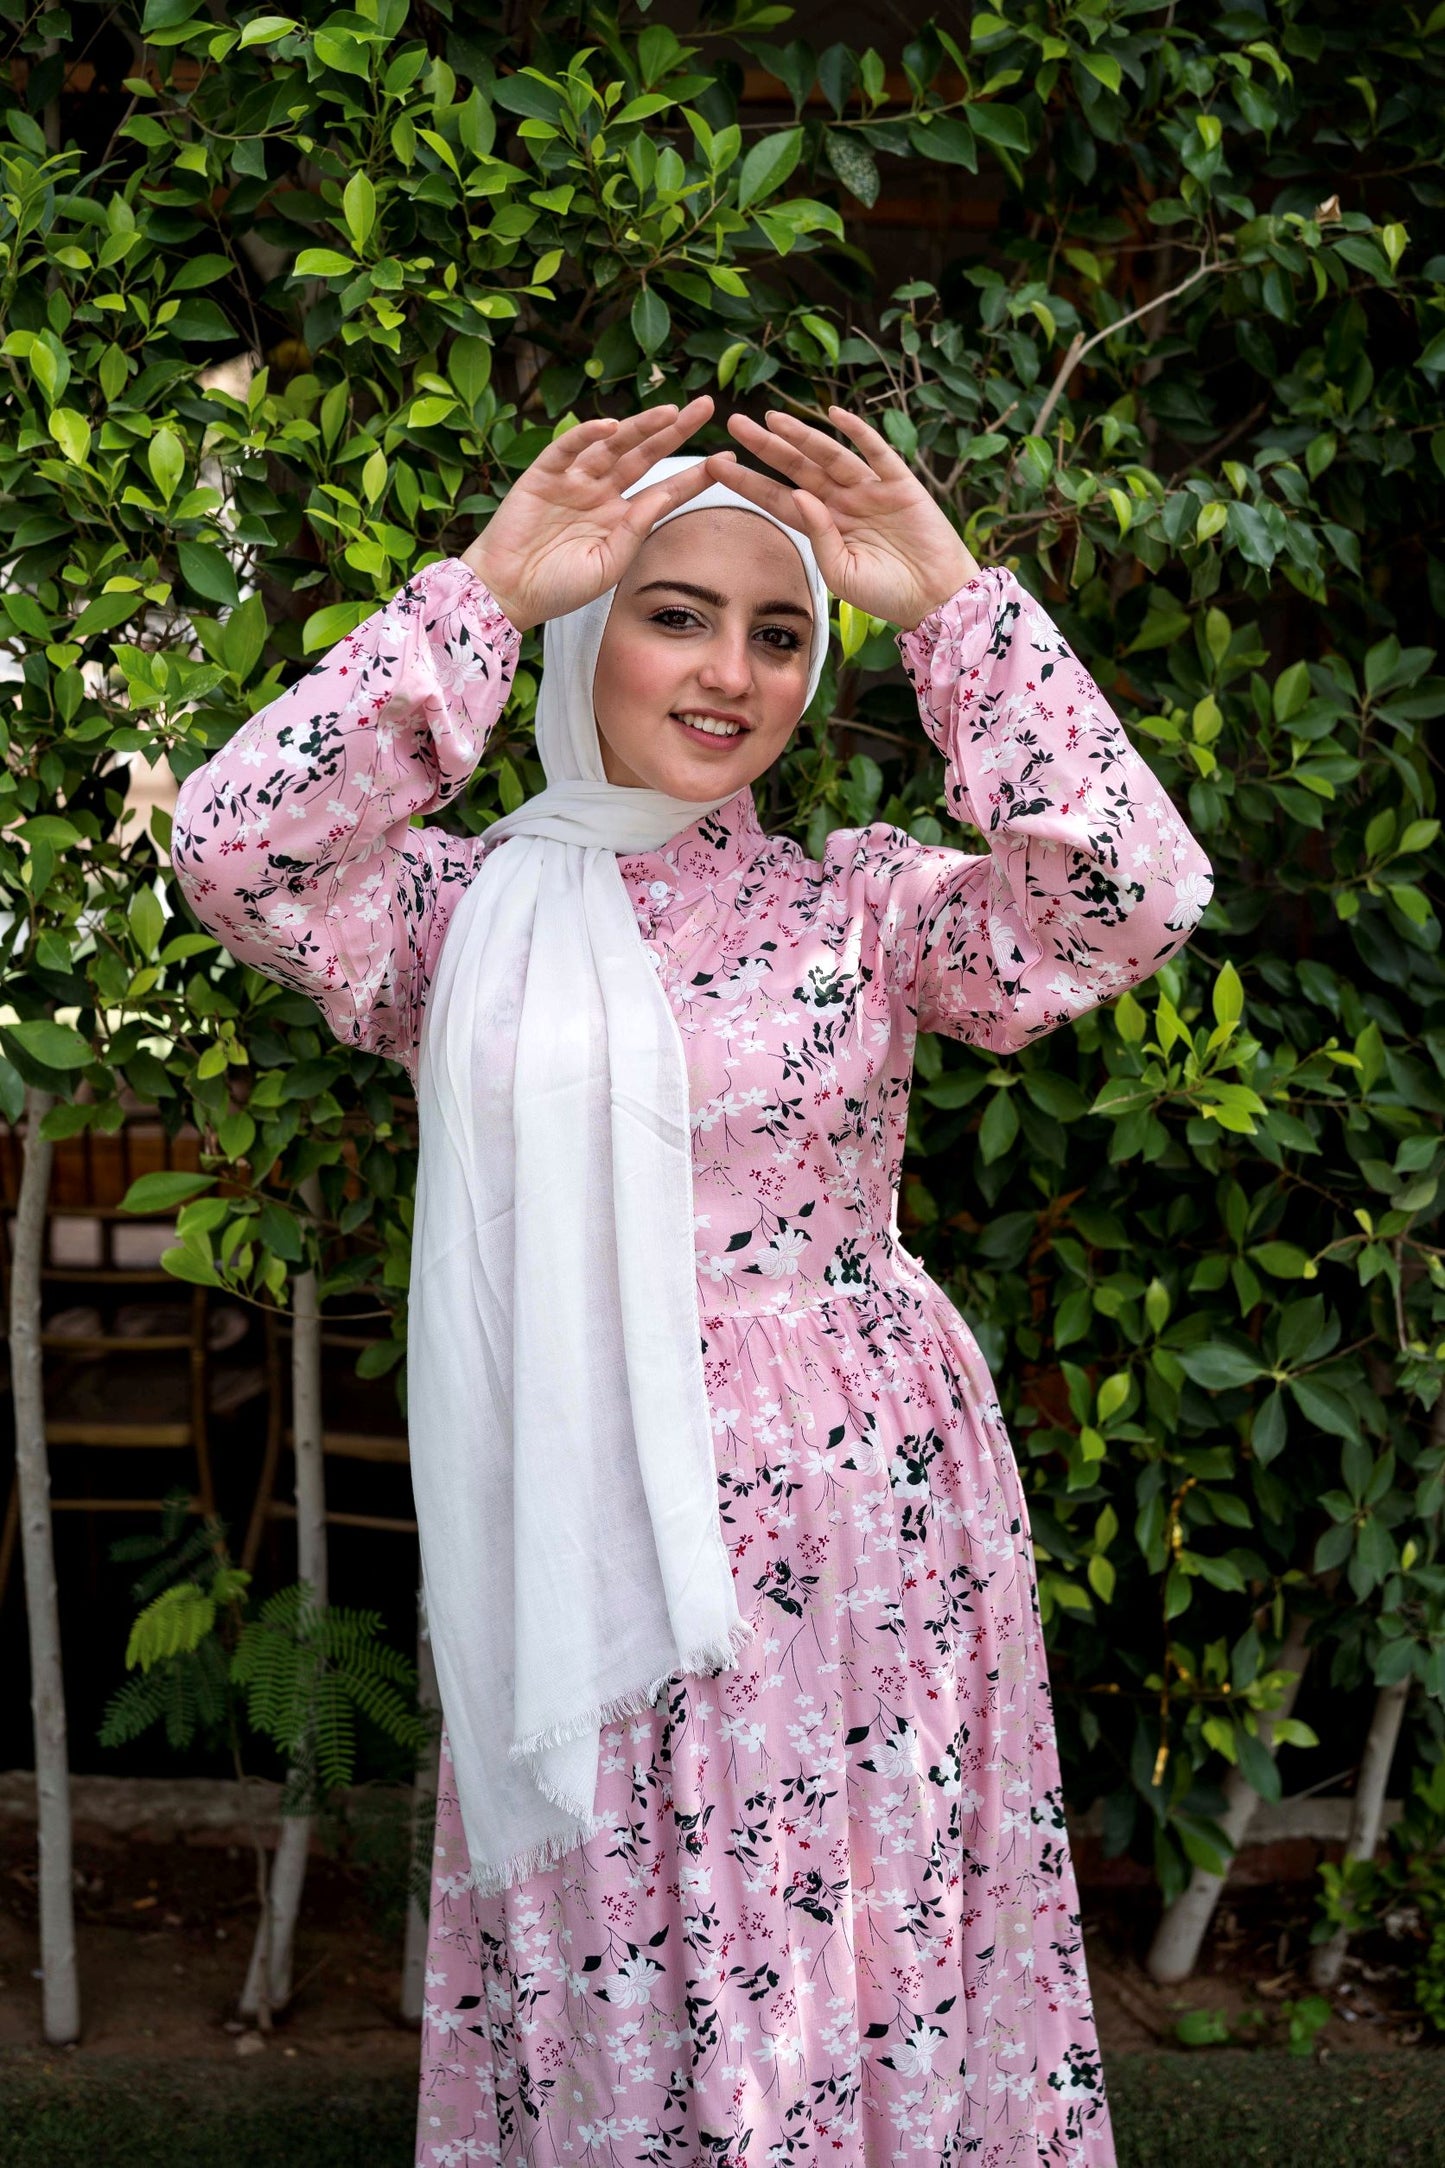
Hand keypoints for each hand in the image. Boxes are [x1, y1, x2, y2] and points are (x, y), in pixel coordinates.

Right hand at [461, 397, 715, 630]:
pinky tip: (611, 425)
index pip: (664, 489)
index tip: (726, 459)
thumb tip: (661, 499)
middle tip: (706, 407)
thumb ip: (635, 530)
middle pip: (644, 455)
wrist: (508, 593)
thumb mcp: (609, 565)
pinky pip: (568, 448)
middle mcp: (600, 492)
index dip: (694, 475)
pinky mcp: (543, 474)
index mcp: (620, 518)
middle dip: (674, 431)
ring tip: (670, 412)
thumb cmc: (559, 588)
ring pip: (613, 445)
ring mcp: (573, 480)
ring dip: (640, 426)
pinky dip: (587, 435)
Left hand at [703, 405, 977, 630]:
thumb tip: (798, 494)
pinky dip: (857, 432)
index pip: (776, 498)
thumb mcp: (839, 573)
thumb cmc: (885, 594)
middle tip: (735, 424)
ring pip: (828, 455)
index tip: (716, 466)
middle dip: (766, 447)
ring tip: (773, 418)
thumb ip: (817, 536)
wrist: (934, 599)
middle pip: (796, 467)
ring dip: (802, 435)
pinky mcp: (899, 483)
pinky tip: (834, 415)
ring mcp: (869, 489)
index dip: (747, 481)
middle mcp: (841, 502)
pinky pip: (875, 452)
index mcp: (823, 526)